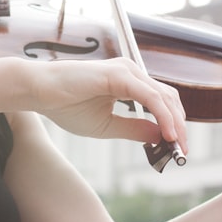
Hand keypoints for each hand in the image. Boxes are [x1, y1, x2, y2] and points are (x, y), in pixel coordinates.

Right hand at [24, 57, 187, 152]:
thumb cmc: (66, 105)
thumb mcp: (107, 126)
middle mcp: (131, 72)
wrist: (39, 92)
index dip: (174, 124)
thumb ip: (134, 129)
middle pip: (169, 98)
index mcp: (129, 81)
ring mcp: (126, 71)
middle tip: (183, 150)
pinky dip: (162, 116)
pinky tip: (167, 134)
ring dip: (175, 123)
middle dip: (180, 126)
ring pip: (164, 97)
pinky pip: (150, 96)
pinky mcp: (119, 75)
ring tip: (177, 145)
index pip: (162, 101)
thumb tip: (161, 137)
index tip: (178, 148)